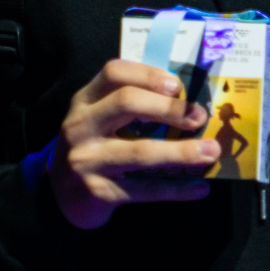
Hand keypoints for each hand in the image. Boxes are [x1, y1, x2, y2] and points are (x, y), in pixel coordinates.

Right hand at [47, 60, 219, 230]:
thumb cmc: (92, 149)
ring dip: (182, 152)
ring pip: (140, 151)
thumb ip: (129, 106)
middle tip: (199, 117)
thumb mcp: (98, 120)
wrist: (58, 197)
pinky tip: (200, 188)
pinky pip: (145, 189)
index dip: (149, 74)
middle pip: (127, 103)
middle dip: (169, 108)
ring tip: (211, 152)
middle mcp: (81, 126)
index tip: (178, 85)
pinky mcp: (98, 191)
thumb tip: (188, 102)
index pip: (114, 73)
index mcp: (84, 101)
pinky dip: (177, 189)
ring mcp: (87, 160)